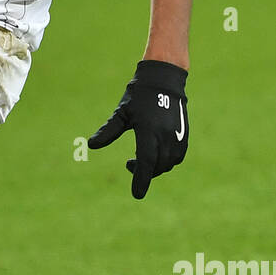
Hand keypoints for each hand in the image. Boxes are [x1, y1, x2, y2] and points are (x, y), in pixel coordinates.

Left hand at [88, 60, 188, 198]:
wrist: (164, 79)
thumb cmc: (139, 95)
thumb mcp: (121, 113)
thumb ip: (108, 131)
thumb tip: (91, 145)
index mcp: (148, 131)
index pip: (145, 162)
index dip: (141, 180)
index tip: (137, 195)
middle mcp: (165, 135)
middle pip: (156, 166)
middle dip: (144, 173)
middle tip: (129, 165)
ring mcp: (177, 136)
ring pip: (167, 164)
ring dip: (154, 167)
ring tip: (141, 159)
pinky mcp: (184, 135)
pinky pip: (177, 157)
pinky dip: (166, 161)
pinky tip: (155, 155)